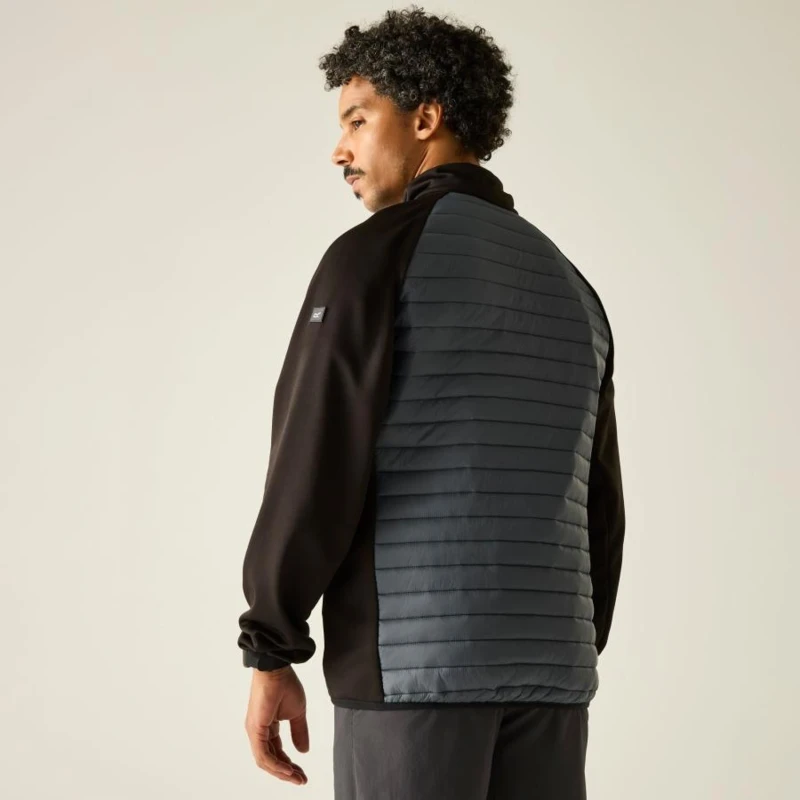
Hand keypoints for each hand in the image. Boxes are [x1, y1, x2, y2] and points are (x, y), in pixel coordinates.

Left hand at [244, 665, 308, 785]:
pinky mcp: (255, 730)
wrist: (277, 670)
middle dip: (287, 772)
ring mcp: (255, 732)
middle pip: (271, 760)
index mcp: (268, 727)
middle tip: (301, 780)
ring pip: (266, 761)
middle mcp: (259, 732)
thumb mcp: (297, 713)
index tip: (302, 773)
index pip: (278, 752)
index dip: (290, 765)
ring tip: (297, 778)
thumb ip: (299, 732)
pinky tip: (287, 770)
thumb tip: (303, 751)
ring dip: (282, 772)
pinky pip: (263, 754)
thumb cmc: (285, 685)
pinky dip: (276, 764)